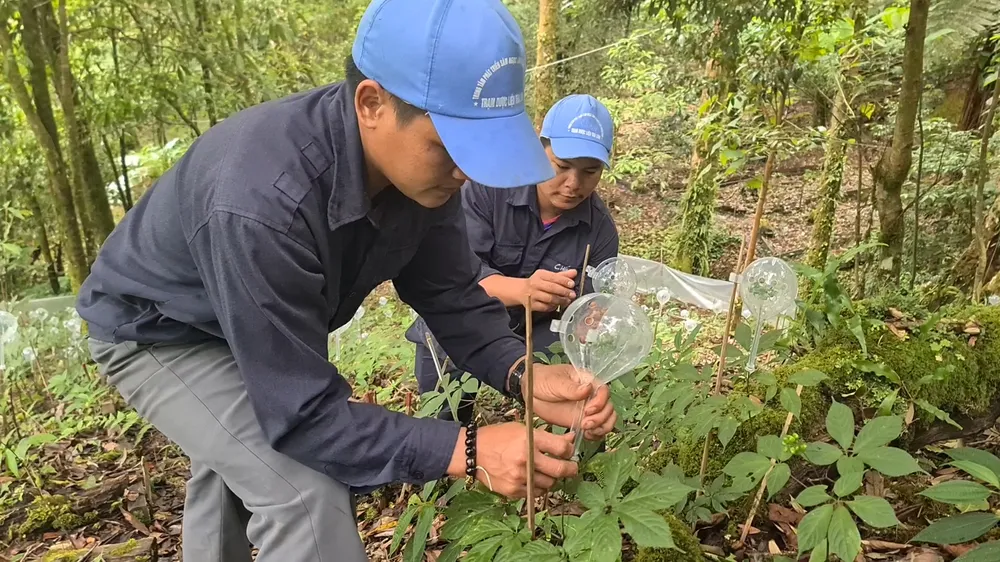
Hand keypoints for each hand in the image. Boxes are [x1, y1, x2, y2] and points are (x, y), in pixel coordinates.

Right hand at [447, 423, 577, 497]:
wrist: (473, 452)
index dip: (569, 450)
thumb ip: (547, 437)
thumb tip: (570, 440)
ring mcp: (520, 477)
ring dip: (552, 478)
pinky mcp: (513, 490)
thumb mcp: (522, 429)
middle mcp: (526, 459)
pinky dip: (537, 486)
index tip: (569, 452)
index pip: (562, 448)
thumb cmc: (498, 437)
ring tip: (546, 471)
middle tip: (572, 468)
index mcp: (529, 440)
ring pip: (549, 483)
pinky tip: (532, 478)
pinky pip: (535, 492)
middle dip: (571, 469)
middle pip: (560, 469)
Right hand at [524, 269, 576, 311]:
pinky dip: (553, 307)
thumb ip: (562, 275)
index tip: (572, 284)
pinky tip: (558, 305)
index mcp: (540, 275)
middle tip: (572, 294)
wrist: (521, 291)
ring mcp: (533, 295)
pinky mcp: (532, 305)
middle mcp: (535, 284)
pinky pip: (545, 307)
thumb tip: (574, 272)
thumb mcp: (548, 276)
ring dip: (560, 300)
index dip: (564, 281)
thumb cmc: (538, 282)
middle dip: (564, 292)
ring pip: (549, 299)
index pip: (554, 277)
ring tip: (567, 301)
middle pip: (552, 288)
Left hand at [525, 363, 615, 440]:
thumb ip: (571, 388)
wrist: (530, 391)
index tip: (588, 410)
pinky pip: (596, 429)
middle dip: (601, 418)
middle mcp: (591, 396)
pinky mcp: (581, 421)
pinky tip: (587, 436)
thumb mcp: (555, 381)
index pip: (604, 391)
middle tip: (586, 424)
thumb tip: (588, 389)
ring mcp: (587, 409)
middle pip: (608, 408)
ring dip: (602, 428)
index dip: (600, 402)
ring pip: (607, 420)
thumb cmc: (543, 379)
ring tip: (588, 431)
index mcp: (587, 381)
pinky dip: (596, 435)